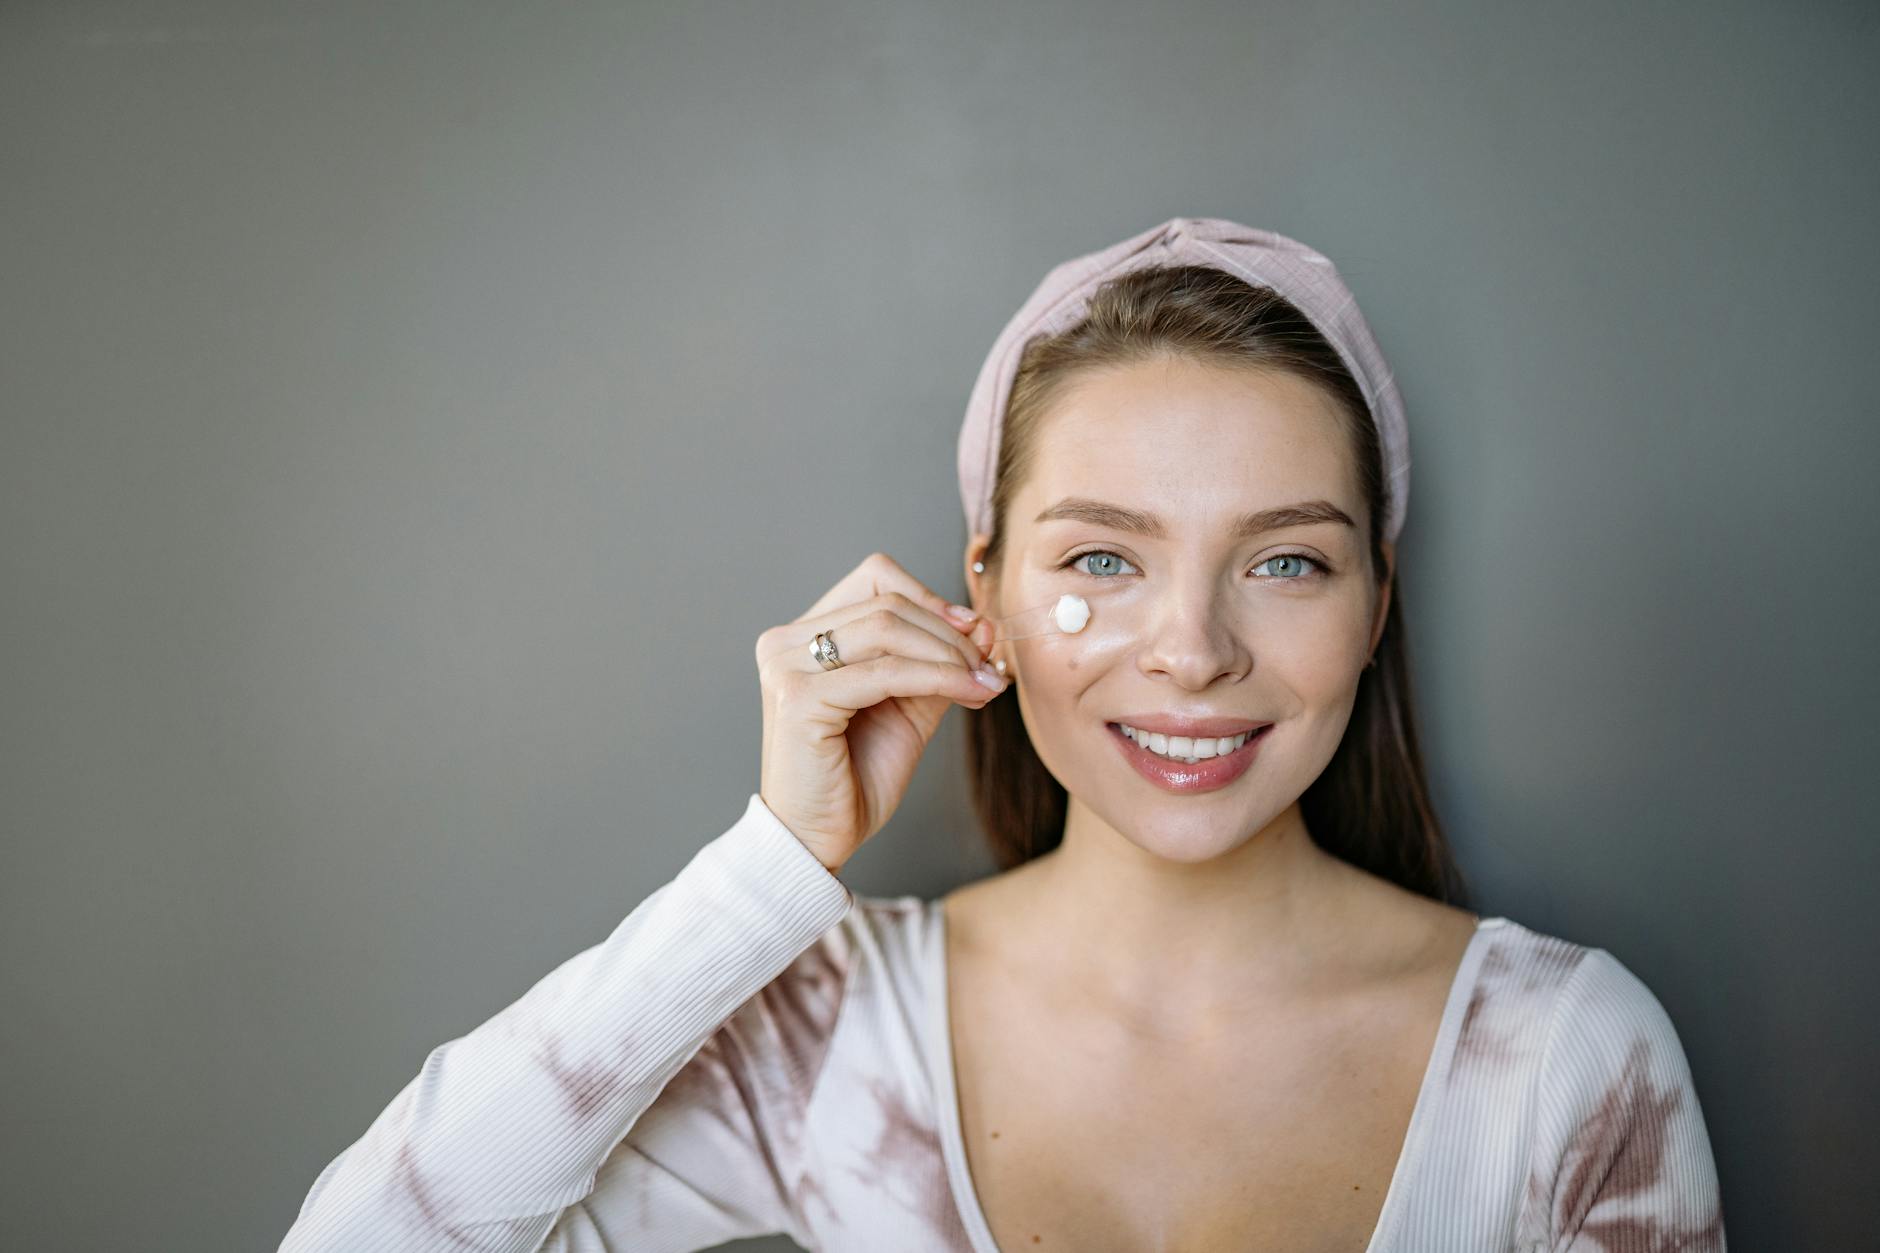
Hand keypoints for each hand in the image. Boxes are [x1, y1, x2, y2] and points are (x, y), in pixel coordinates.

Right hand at [754, 552, 1005, 872]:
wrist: (819, 838)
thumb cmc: (855, 776)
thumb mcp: (909, 705)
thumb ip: (940, 661)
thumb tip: (985, 623)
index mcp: (804, 634)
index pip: (875, 577)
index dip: (931, 598)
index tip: (976, 632)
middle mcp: (786, 642)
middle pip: (887, 601)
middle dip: (950, 633)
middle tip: (988, 667)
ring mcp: (786, 666)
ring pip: (888, 628)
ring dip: (949, 654)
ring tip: (983, 683)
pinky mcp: (798, 699)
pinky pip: (885, 672)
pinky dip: (937, 678)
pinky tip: (968, 692)